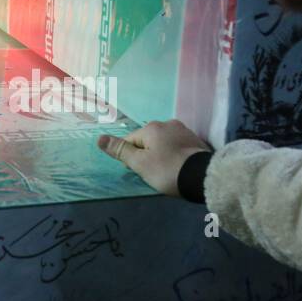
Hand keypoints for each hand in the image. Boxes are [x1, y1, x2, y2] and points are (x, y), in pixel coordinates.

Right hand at [96, 119, 210, 196]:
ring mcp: (184, 130)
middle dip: (147, 155)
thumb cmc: (166, 170)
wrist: (202, 176)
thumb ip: (120, 150)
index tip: (139, 171)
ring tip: (167, 171)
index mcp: (151, 128)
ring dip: (161, 154)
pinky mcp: (196, 140)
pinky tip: (178, 166)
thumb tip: (99, 138)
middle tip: (153, 173)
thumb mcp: (140, 163)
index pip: (130, 140)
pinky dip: (175, 155)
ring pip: (163, 143)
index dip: (130, 157)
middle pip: (148, 140)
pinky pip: (177, 146)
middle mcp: (168, 123)